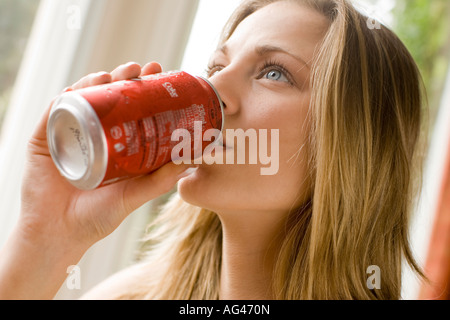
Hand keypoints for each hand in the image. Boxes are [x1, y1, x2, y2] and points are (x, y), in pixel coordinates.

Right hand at [20, 61, 195, 248]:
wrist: (60, 235)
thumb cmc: (98, 218)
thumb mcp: (135, 195)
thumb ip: (161, 179)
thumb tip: (191, 158)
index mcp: (112, 145)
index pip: (129, 110)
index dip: (144, 91)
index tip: (160, 75)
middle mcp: (91, 135)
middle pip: (107, 99)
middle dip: (124, 80)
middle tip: (141, 69)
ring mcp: (66, 134)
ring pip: (82, 99)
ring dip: (98, 82)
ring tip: (116, 75)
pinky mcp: (43, 139)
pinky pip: (54, 111)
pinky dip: (68, 96)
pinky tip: (82, 87)